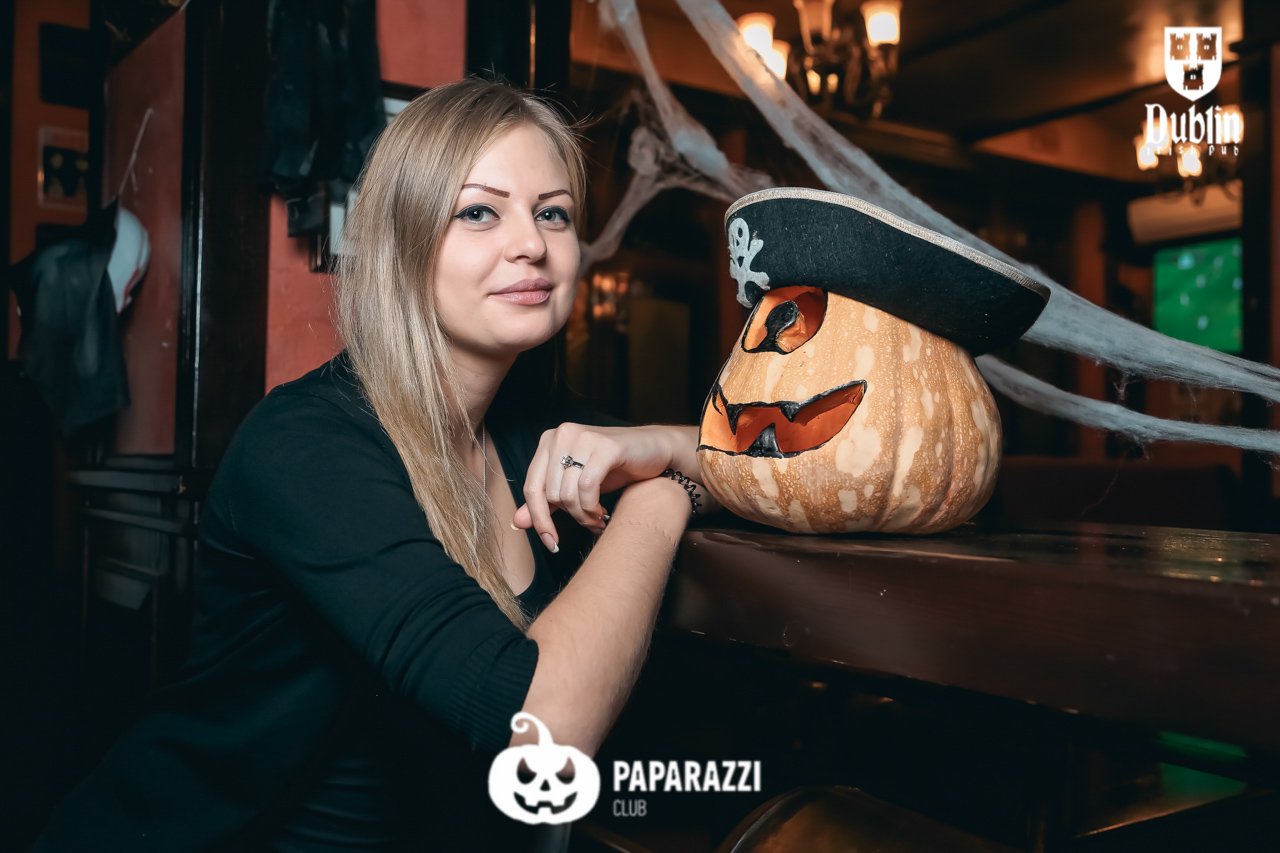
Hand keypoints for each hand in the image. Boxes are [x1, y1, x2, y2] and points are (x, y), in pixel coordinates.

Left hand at [514, 423, 673, 547]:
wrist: (655, 451)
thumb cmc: (613, 468)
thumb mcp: (575, 486)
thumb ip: (546, 502)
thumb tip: (517, 522)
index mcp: (549, 441)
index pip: (532, 488)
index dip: (539, 520)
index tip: (551, 543)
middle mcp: (562, 434)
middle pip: (551, 494)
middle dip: (571, 517)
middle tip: (590, 522)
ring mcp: (584, 437)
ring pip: (568, 493)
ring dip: (584, 516)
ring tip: (598, 518)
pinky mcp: (606, 446)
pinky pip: (588, 487)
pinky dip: (593, 508)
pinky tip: (604, 512)